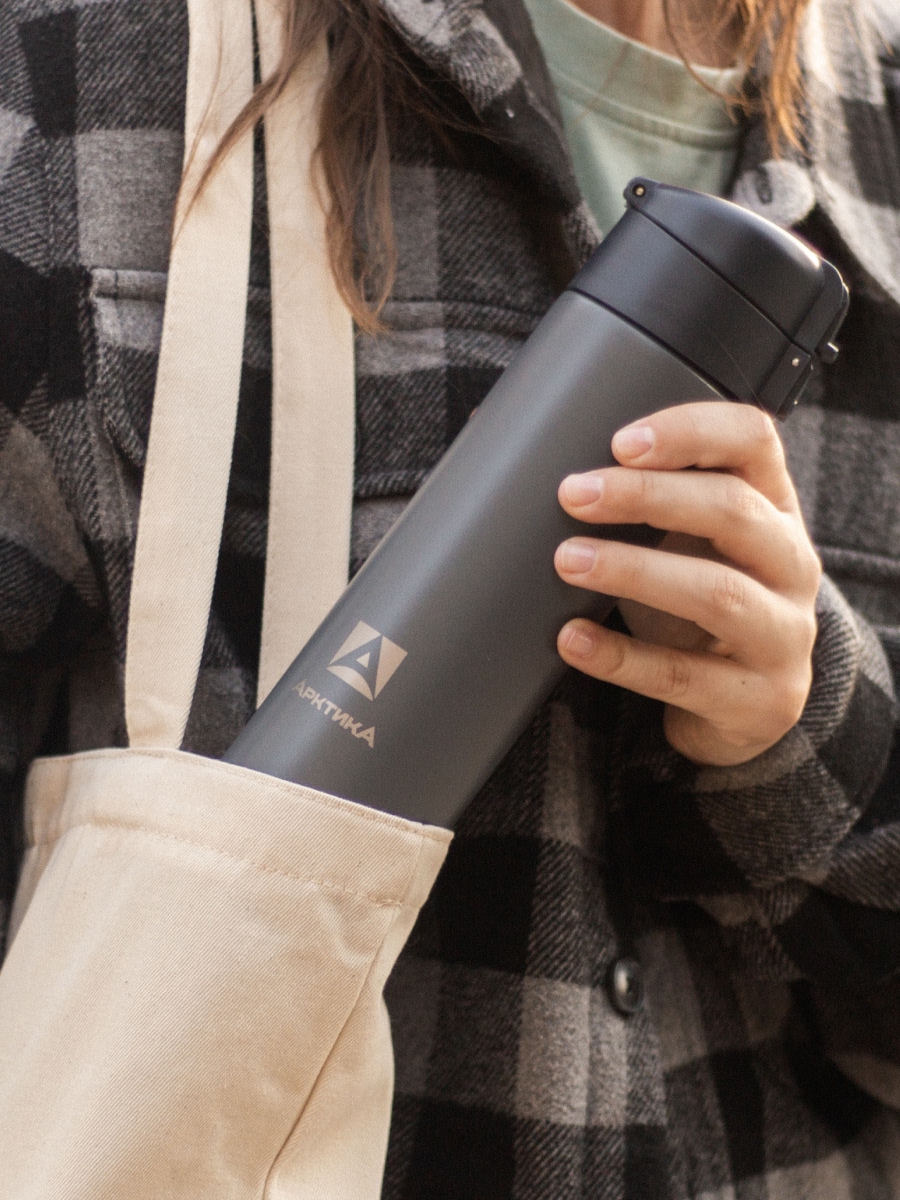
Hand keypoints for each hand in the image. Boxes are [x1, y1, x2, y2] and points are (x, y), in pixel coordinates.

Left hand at [553, 401, 820, 766]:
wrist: (742, 707)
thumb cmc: (697, 603)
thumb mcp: (688, 544)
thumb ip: (642, 500)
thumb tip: (521, 449)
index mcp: (775, 507)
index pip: (754, 441)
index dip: (692, 431)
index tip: (621, 441)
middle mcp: (792, 563)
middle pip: (733, 510)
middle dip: (647, 496)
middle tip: (573, 494)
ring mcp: (784, 634)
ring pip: (718, 593)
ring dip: (634, 571)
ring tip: (568, 561)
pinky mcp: (760, 699)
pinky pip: (684, 676)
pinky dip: (621, 657)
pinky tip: (572, 639)